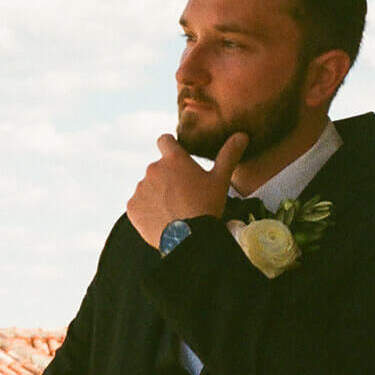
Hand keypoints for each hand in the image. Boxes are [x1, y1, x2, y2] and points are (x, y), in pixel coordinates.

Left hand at [126, 131, 248, 247]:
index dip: (170, 148)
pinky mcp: (132, 206)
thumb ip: (228, 155)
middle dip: (167, 179)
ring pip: (148, 187)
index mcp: (173, 159)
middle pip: (158, 169)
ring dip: (156, 195)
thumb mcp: (220, 180)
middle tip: (183, 196)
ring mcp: (141, 188)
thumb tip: (242, 135)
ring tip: (173, 211)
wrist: (190, 239)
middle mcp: (153, 169)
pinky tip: (161, 219)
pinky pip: (138, 204)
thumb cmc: (207, 206)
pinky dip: (147, 210)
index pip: (165, 140)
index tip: (177, 160)